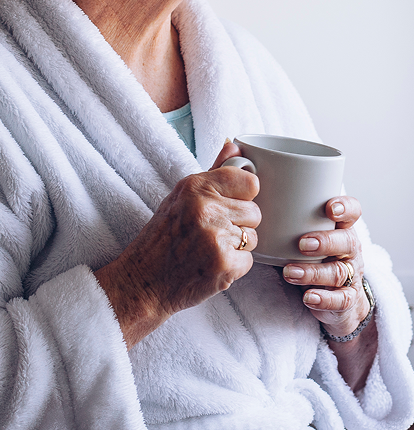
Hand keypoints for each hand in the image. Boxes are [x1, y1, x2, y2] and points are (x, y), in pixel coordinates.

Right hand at [94, 141, 260, 347]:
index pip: (250, 182)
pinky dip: (234, 267)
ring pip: (253, 237)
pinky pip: (249, 260)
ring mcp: (216, 238)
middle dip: (239, 224)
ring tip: (209, 249)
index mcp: (196, 186)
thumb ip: (213, 171)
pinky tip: (211, 265)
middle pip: (255, 211)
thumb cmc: (162, 239)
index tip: (229, 205)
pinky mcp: (224, 265)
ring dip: (237, 246)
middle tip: (212, 233)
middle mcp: (207, 208)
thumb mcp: (180, 197)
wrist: (143, 283)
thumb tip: (235, 146)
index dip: (243, 196)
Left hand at [282, 195, 369, 338]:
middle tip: (302, 244)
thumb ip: (288, 216)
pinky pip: (340, 300)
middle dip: (325, 241)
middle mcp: (349, 249)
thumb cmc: (312, 257)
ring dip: (314, 272)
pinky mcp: (347, 299)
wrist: (336, 296)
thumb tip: (252, 184)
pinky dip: (324, 298)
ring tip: (290, 272)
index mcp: (342, 228)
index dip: (345, 208)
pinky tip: (308, 297)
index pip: (353, 212)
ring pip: (339, 271)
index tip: (329, 208)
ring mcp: (351, 274)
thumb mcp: (305, 235)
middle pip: (348, 241)